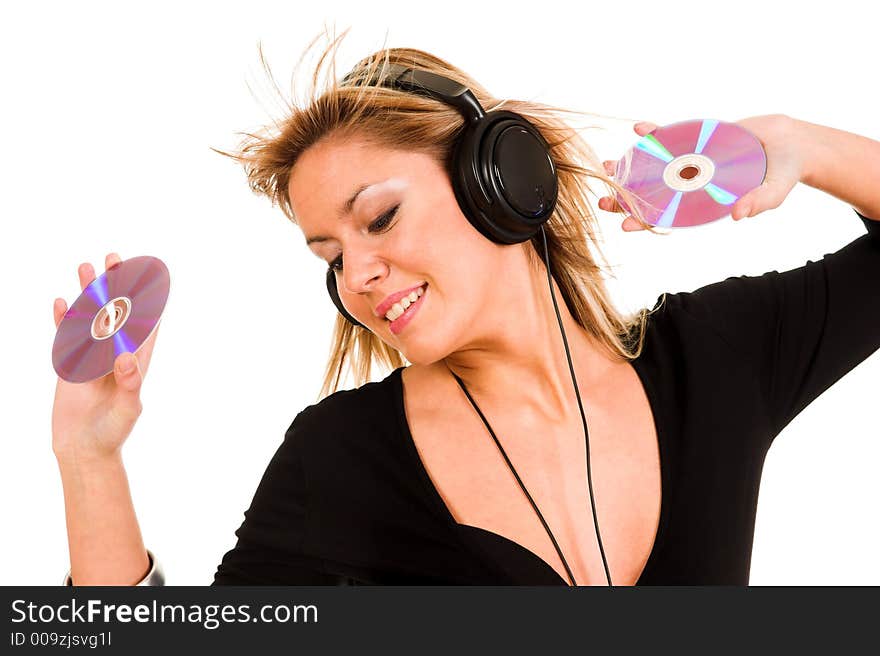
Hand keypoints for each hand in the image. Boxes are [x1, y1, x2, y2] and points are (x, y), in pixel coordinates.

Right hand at [51, 252, 159, 462]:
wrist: (84, 449)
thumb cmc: (113, 431)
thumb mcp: (127, 407)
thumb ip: (129, 382)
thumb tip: (127, 356)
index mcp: (136, 360)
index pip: (145, 323)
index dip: (148, 299)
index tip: (150, 273)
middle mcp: (115, 354)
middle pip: (116, 312)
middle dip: (116, 285)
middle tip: (114, 258)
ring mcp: (92, 357)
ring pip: (90, 317)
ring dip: (89, 294)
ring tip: (87, 268)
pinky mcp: (71, 365)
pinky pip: (66, 335)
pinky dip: (65, 318)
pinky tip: (62, 300)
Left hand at [599, 114, 805, 230]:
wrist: (791, 143)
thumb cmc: (783, 173)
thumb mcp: (774, 192)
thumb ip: (758, 203)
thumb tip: (739, 215)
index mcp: (703, 203)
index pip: (669, 216)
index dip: (646, 221)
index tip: (625, 225)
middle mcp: (692, 184)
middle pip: (653, 194)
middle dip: (626, 197)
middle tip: (603, 200)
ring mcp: (692, 161)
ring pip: (654, 166)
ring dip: (631, 167)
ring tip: (607, 165)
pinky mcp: (698, 139)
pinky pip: (671, 137)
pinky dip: (655, 133)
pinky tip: (638, 129)